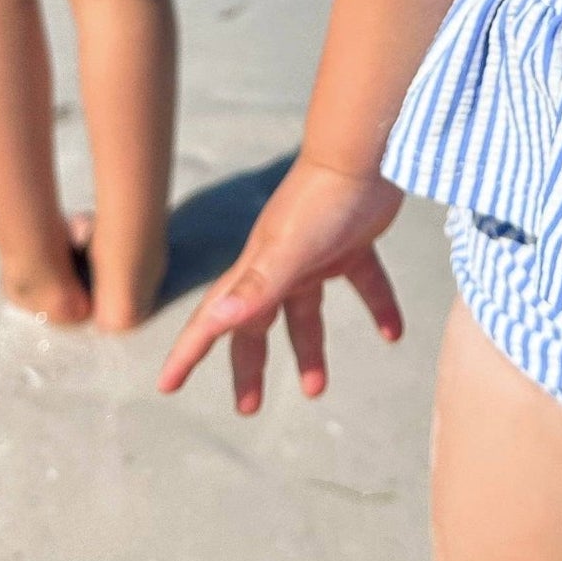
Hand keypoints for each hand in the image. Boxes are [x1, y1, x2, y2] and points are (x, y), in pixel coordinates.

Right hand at [156, 157, 403, 411]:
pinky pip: (363, 284)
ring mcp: (315, 256)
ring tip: (316, 390)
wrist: (364, 154)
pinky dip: (377, 308)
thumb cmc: (322, 200)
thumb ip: (255, 287)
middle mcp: (280, 268)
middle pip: (257, 326)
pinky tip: (393, 333)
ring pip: (306, 313)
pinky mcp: (352, 245)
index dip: (188, 353)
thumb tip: (215, 321)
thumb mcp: (287, 250)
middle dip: (249, 366)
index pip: (213, 321)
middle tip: (249, 407)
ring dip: (310, 349)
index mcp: (257, 273)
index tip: (168, 385)